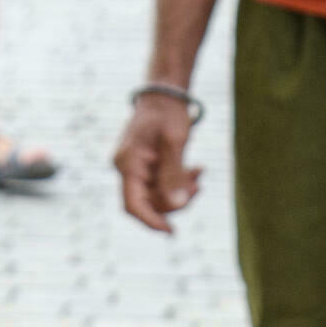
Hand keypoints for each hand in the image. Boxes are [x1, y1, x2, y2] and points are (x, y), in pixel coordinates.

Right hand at [114, 91, 201, 232]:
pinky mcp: (146, 169)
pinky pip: (161, 186)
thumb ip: (174, 174)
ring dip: (180, 192)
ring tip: (198, 173)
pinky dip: (179, 183)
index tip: (171, 232)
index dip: (150, 221)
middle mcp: (127, 169)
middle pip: (148, 203)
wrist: (164, 94)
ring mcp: (135, 170)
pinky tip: (195, 170)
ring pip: (158, 197)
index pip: (132, 204)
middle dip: (174, 201)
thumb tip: (177, 204)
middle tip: (197, 185)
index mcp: (128, 163)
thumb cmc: (168, 113)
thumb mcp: (175, 141)